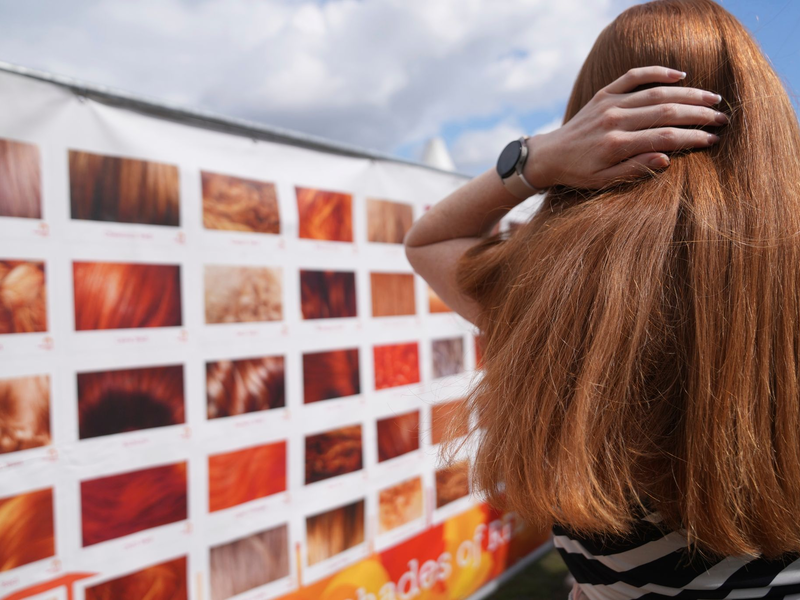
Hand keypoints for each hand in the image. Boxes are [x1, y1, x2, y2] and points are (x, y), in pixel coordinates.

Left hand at [524, 66, 726, 189]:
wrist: (550, 155)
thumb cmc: (579, 173)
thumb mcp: (604, 181)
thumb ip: (635, 169)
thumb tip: (667, 159)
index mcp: (616, 145)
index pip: (665, 137)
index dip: (693, 137)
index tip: (713, 140)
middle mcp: (615, 120)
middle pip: (666, 112)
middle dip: (698, 114)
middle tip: (722, 118)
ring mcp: (609, 103)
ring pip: (656, 92)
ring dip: (688, 94)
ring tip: (712, 99)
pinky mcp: (604, 94)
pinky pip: (634, 77)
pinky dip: (657, 72)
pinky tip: (679, 76)